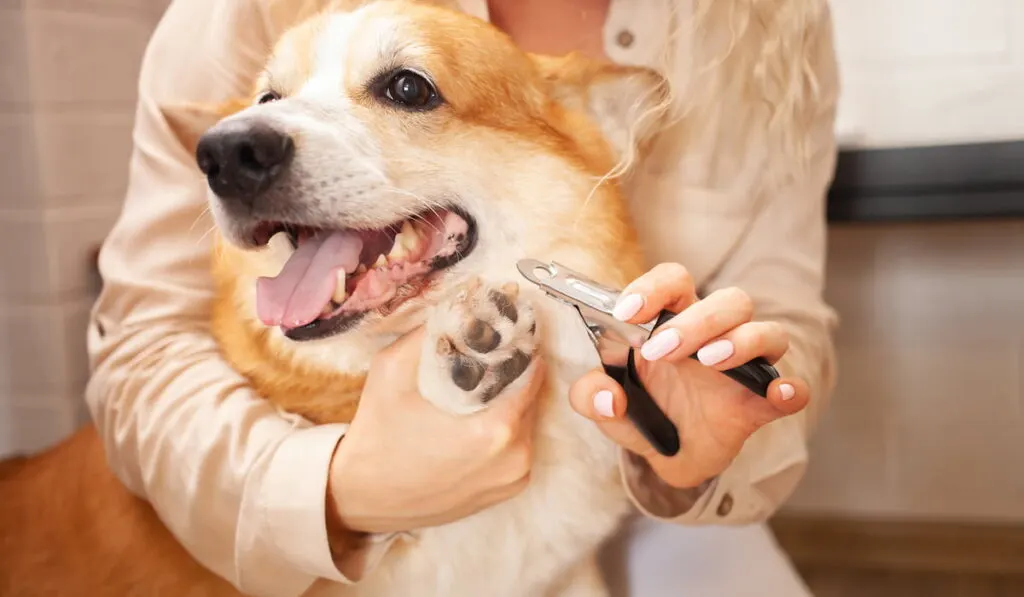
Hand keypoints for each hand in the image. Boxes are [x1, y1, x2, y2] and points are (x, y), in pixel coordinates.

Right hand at [327, 326, 544, 535]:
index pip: (531, 370)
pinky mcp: (506, 491)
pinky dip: (506, 428)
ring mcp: (514, 478)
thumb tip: (463, 299)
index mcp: (496, 430)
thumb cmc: (377, 434)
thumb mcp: (392, 370)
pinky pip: (518, 446)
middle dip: (513, 370)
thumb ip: (429, 332)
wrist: (360, 497)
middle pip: (531, 395)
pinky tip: (477, 416)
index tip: (506, 328)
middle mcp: (515, 458)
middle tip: (491, 351)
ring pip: (527, 421)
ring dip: (511, 399)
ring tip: (482, 383)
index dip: (519, 344)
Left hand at [568, 263, 809, 488]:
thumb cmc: (643, 412)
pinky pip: (792, 388)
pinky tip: (779, 393)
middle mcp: (715, 334)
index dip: (653, 288)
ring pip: (765, 330)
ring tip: (707, 361)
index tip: (626, 312)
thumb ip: (590, 396)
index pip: (673, 281)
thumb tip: (607, 397)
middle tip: (658, 350)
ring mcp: (744, 367)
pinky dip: (791, 389)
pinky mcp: (761, 403)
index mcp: (673, 321)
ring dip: (739, 340)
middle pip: (727, 300)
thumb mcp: (606, 406)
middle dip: (693, 320)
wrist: (668, 458)